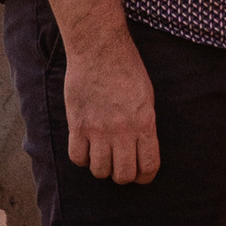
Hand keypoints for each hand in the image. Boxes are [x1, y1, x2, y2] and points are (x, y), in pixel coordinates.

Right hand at [63, 28, 160, 184]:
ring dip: (102, 167)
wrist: (99, 49)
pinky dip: (82, 158)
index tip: (140, 174)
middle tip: (120, 165)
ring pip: (99, 170)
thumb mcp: (146, 96)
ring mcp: (98, 129)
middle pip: (123, 175)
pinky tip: (86, 147)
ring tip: (102, 155)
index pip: (148, 166)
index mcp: (144, 123)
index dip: (145, 176)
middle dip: (123, 175)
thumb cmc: (126, 68)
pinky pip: (77, 158)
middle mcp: (122, 131)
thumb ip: (144, 124)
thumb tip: (140, 147)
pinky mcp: (78, 125)